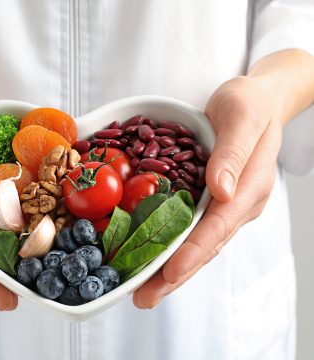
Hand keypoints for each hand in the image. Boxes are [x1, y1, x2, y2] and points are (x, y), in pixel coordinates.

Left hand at [133, 76, 282, 307]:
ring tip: (142, 291)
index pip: (218, 227)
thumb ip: (233, 153)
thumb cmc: (249, 104)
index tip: (170, 273)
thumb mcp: (242, 117)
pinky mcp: (211, 200)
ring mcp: (225, 204)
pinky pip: (190, 229)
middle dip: (175, 275)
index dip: (193, 251)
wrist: (256, 101)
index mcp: (249, 187)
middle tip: (143, 298)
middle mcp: (237, 203)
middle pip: (205, 246)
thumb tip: (222, 191)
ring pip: (196, 244)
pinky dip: (170, 246)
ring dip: (169, 269)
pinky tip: (150, 258)